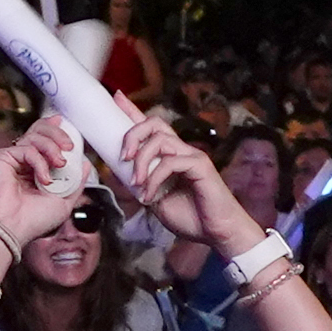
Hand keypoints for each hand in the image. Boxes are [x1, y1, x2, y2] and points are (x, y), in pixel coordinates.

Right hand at [0, 117, 85, 251]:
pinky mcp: (2, 158)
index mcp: (35, 170)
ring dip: (52, 148)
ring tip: (59, 164)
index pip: (45, 141)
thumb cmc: (33, 221)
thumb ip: (76, 182)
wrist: (14, 229)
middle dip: (57, 134)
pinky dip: (39, 162)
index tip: (68, 131)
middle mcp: (23, 162)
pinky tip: (43, 179)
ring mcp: (12, 160)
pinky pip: (27, 149)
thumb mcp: (64, 202)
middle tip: (69, 147)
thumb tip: (85, 165)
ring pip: (34, 136)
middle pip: (39, 131)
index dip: (56, 131)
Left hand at [113, 110, 245, 253]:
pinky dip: (154, 179)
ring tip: (136, 183)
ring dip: (141, 161)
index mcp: (170, 156)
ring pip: (159, 140)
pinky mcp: (200, 165)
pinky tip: (150, 195)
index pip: (150, 126)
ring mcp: (192, 155)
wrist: (216, 233)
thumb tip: (115, 172)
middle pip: (153, 123)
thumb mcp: (154, 199)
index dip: (132, 110)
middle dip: (132, 134)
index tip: (116, 97)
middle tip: (123, 157)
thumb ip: (139, 184)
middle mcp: (181, 150)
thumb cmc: (190, 217)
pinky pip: (170, 162)